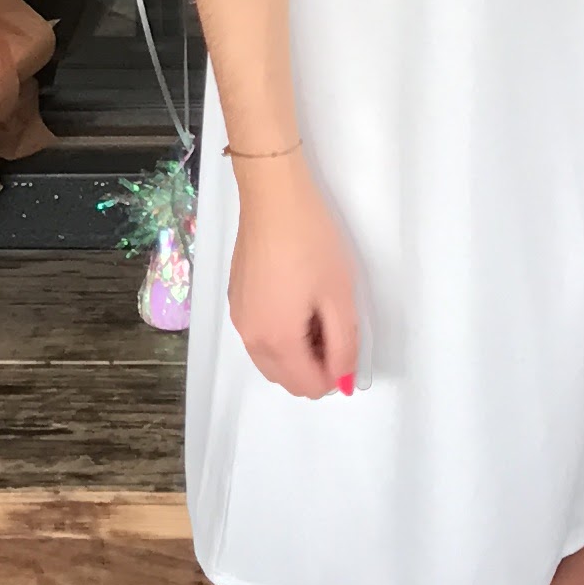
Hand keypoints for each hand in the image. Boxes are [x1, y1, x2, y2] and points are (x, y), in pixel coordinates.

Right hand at [226, 157, 360, 399]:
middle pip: (285, 379)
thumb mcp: (339, 295)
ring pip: (270, 360)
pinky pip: (259, 336)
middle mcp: (250, 338)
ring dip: (296, 352)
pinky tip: (296, 297)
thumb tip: (342, 380)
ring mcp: (238, 319)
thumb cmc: (312, 244)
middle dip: (314, 366)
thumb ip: (343, 345)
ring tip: (318, 310)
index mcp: (277, 342)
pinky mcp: (235, 299)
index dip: (335, 373)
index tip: (347, 340)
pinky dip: (279, 334)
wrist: (273, 198)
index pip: (308, 386)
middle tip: (335, 325)